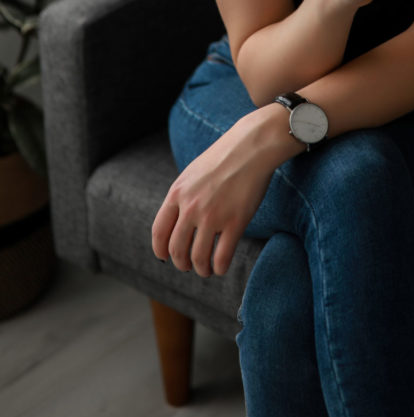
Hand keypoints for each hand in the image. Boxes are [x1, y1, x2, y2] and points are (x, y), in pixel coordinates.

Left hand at [151, 105, 295, 276]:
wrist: (252, 146)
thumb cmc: (225, 157)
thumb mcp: (193, 173)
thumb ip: (183, 195)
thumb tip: (178, 219)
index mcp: (177, 193)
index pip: (159, 232)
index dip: (160, 250)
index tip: (165, 258)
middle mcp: (191, 207)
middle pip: (177, 249)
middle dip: (181, 263)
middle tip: (189, 266)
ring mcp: (212, 216)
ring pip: (198, 258)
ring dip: (201, 269)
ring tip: (207, 271)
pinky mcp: (235, 222)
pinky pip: (222, 256)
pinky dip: (220, 267)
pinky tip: (222, 267)